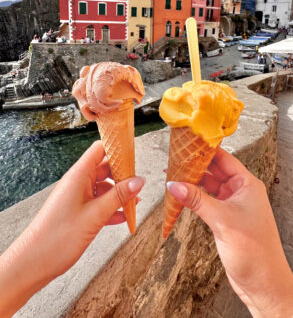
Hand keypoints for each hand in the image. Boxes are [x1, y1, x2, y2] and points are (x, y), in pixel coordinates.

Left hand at [0, 141, 144, 316]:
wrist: (34, 263)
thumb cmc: (58, 237)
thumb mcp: (95, 215)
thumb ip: (119, 196)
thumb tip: (139, 180)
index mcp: (79, 175)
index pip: (100, 149)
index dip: (117, 148)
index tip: (134, 155)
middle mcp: (78, 182)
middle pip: (105, 168)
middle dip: (123, 175)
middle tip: (140, 184)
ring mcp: (77, 196)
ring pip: (104, 187)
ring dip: (120, 194)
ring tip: (136, 204)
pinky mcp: (78, 211)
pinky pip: (98, 203)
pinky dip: (111, 208)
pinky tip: (123, 218)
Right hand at [167, 148, 292, 317]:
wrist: (263, 283)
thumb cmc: (255, 251)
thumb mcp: (222, 220)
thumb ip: (197, 200)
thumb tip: (175, 185)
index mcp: (247, 184)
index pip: (223, 159)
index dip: (205, 150)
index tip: (187, 143)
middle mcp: (240, 191)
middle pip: (214, 170)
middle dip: (194, 166)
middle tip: (174, 160)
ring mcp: (232, 205)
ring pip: (208, 186)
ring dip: (192, 182)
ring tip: (172, 176)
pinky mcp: (225, 218)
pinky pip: (206, 201)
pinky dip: (194, 198)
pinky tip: (181, 195)